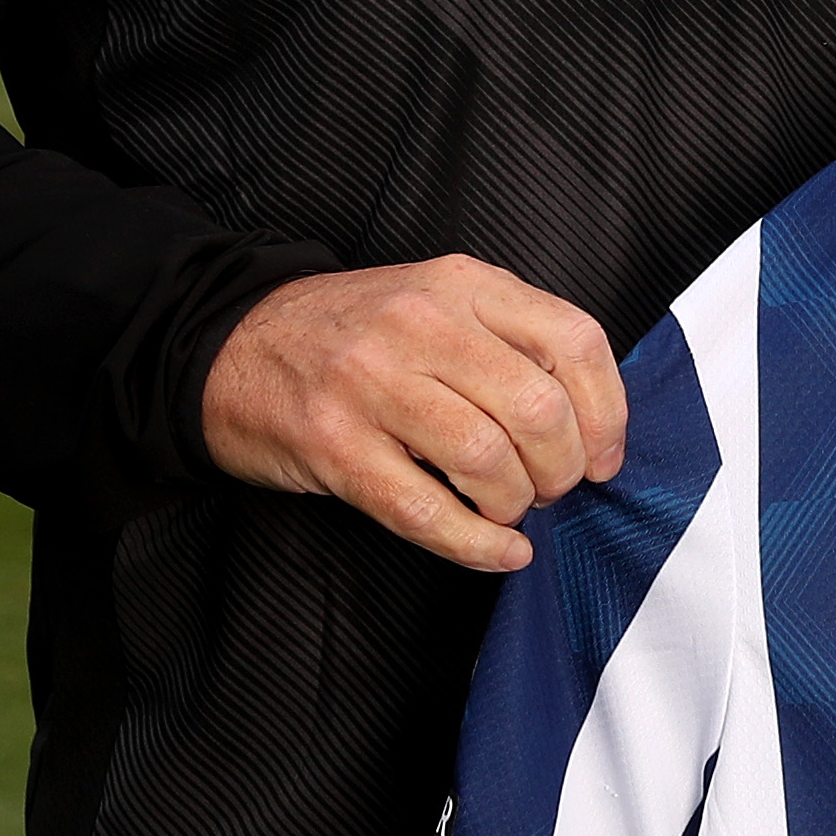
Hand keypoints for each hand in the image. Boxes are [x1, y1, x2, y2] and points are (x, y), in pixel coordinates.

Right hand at [202, 257, 628, 574]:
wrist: (229, 343)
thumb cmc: (353, 335)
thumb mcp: (437, 302)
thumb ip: (509, 340)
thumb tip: (591, 422)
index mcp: (462, 285)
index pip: (574, 341)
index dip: (607, 411)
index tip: (604, 456)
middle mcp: (421, 325)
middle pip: (537, 408)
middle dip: (562, 468)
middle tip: (550, 488)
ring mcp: (372, 384)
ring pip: (486, 458)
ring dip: (515, 503)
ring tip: (507, 509)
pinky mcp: (333, 445)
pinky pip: (424, 510)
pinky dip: (475, 544)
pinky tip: (496, 551)